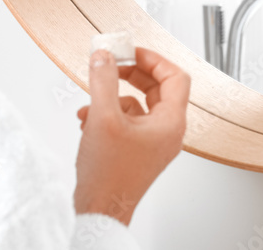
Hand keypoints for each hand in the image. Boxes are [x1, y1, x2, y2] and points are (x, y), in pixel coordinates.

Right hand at [73, 47, 189, 225]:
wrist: (100, 210)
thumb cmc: (109, 174)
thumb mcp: (103, 117)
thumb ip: (104, 80)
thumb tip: (103, 56)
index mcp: (170, 122)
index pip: (175, 77)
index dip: (153, 59)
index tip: (131, 52)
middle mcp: (167, 132)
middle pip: (157, 88)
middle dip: (131, 75)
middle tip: (112, 64)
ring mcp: (154, 142)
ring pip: (139, 104)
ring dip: (113, 97)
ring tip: (91, 101)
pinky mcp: (140, 150)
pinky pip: (129, 121)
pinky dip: (109, 115)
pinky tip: (88, 120)